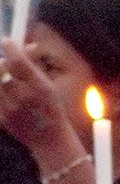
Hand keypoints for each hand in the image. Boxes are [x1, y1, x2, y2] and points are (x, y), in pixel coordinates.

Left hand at [0, 39, 75, 155]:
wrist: (49, 141)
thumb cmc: (50, 109)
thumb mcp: (49, 86)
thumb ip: (36, 67)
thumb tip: (27, 46)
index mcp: (41, 87)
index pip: (19, 62)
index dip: (10, 48)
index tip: (6, 41)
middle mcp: (25, 98)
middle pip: (1, 70)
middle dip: (1, 64)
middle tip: (5, 64)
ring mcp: (10, 110)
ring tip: (4, 78)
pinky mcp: (1, 119)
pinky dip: (0, 93)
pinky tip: (7, 95)